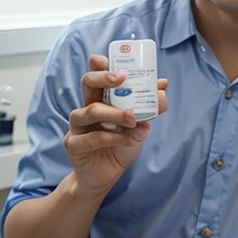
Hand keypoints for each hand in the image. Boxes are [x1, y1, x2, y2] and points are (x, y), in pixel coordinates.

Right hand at [64, 54, 167, 194]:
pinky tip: (131, 139)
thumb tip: (163, 87)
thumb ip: (150, 107)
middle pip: (87, 83)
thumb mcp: (139, 125)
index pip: (97, 75)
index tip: (114, 62)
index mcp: (100, 99)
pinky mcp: (74, 144)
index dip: (101, 65)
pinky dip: (115, 137)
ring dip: (115, 113)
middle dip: (104, 78)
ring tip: (134, 118)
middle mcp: (86, 107)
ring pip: (91, 111)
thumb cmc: (120, 146)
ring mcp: (77, 126)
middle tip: (122, 79)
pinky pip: (94, 138)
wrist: (107, 176)